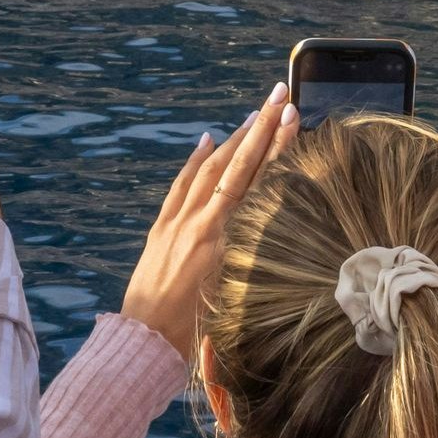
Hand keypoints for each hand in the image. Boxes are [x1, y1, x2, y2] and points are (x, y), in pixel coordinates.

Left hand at [125, 88, 294, 364]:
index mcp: (226, 238)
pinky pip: (181, 185)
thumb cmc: (198, 333)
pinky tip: (207, 141)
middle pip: (237, 163)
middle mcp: (202, 222)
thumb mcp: (237, 295)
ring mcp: (179, 222)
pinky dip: (195, 161)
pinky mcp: (161, 229)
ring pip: (209, 168)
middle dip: (261, 127)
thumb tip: (281, 228)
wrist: (146, 342)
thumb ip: (255, 260)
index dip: (276, 146)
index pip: (257, 179)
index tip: (292, 116)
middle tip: (279, 95)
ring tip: (254, 114)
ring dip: (233, 139)